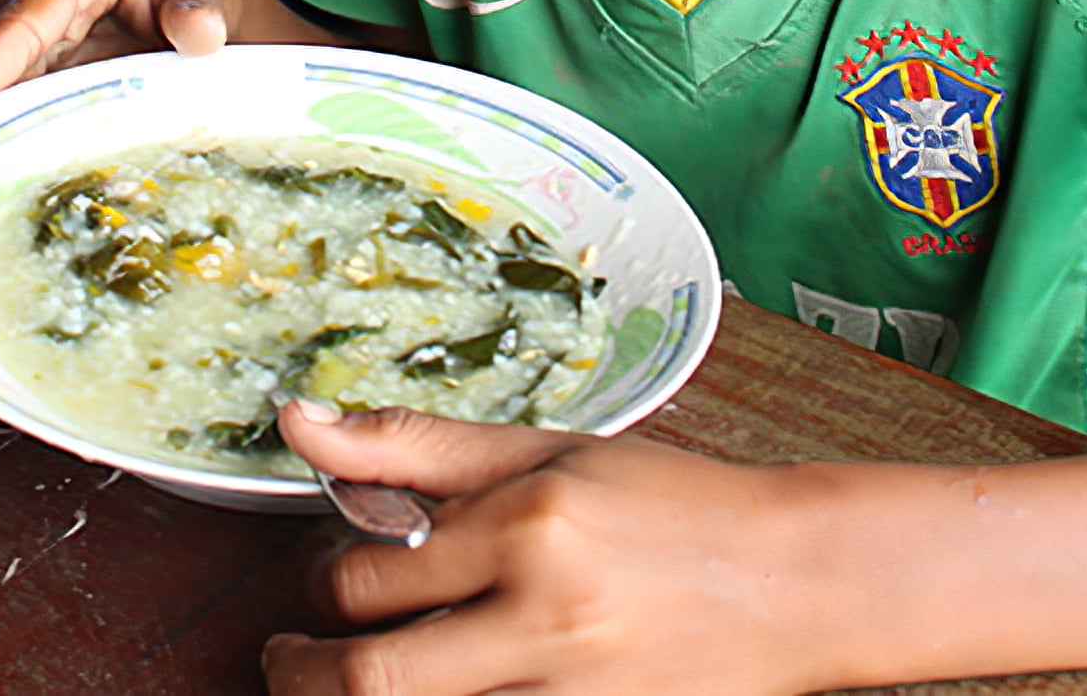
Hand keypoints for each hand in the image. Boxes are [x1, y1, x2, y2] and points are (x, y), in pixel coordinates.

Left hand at [264, 404, 843, 695]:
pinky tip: (441, 693)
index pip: (365, 574)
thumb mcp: (547, 453)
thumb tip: (299, 419)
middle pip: (368, 678)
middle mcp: (548, 619)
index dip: (322, 581)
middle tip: (288, 657)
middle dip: (301, 672)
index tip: (329, 579)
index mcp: (531, 526)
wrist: (798, 582)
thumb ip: (416, 445)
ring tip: (343, 684)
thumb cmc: (673, 509)